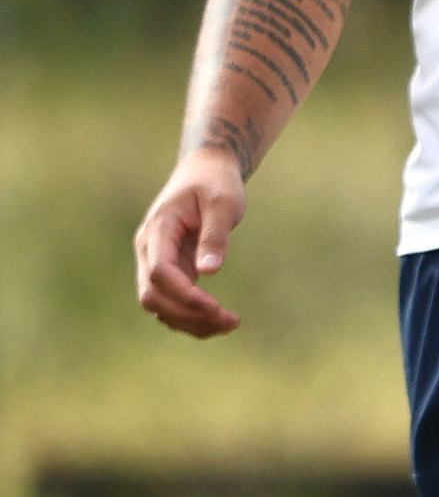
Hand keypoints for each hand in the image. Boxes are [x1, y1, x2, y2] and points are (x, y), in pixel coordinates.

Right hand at [134, 150, 250, 337]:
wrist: (205, 172)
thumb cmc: (215, 183)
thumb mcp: (222, 203)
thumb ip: (215, 235)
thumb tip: (209, 270)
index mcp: (158, 231)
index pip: (159, 273)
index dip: (184, 295)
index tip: (216, 306)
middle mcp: (149, 250)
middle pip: (153, 296)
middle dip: (188, 314)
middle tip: (231, 321)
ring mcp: (155, 261)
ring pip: (159, 305)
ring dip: (190, 321)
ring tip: (230, 324)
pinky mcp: (170, 269)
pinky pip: (172, 301)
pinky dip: (191, 316)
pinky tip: (219, 321)